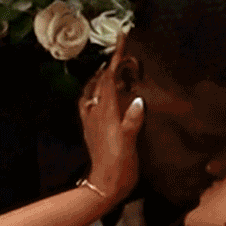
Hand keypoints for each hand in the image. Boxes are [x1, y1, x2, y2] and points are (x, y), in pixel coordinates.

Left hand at [78, 66, 143, 201]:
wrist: (104, 186)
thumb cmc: (119, 166)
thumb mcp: (129, 144)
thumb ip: (132, 121)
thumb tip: (137, 99)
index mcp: (106, 113)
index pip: (109, 78)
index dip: (115, 58)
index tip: (120, 39)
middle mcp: (95, 113)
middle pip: (100, 81)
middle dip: (109, 64)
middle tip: (120, 53)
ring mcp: (91, 121)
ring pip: (92, 91)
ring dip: (100, 78)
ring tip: (110, 70)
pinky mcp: (91, 130)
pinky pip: (88, 104)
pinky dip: (94, 93)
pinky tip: (99, 96)